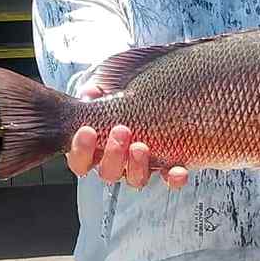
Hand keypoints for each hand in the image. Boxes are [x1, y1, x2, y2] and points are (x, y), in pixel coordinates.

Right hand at [65, 83, 188, 189]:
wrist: (166, 84)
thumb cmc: (130, 83)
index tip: (88, 130)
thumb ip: (98, 88)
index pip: (81, 159)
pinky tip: (179, 171)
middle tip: (121, 131)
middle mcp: (119, 159)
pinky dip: (174, 178)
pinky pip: (171, 179)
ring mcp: (144, 164)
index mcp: (98, 144)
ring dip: (136, 166)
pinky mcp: (170, 164)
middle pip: (108, 172)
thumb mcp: (112, 80)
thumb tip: (90, 93)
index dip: (81, 149)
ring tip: (141, 147)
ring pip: (135, 178)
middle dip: (112, 154)